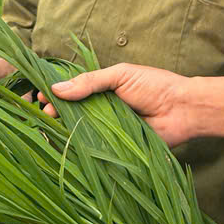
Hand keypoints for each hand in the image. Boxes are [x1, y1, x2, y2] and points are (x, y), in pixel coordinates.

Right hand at [41, 63, 195, 147]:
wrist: (182, 109)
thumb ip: (91, 81)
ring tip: (49, 128)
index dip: (57, 93)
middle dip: (56, 113)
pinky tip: (65, 147)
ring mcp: (108, 129)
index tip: (40, 96)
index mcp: (104, 89)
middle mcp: (103, 109)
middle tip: (44, 114)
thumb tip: (58, 88)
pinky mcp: (115, 147)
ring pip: (80, 130)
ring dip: (65, 130)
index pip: (74, 91)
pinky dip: (80, 148)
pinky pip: (94, 148)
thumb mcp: (121, 75)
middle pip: (73, 112)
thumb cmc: (155, 86)